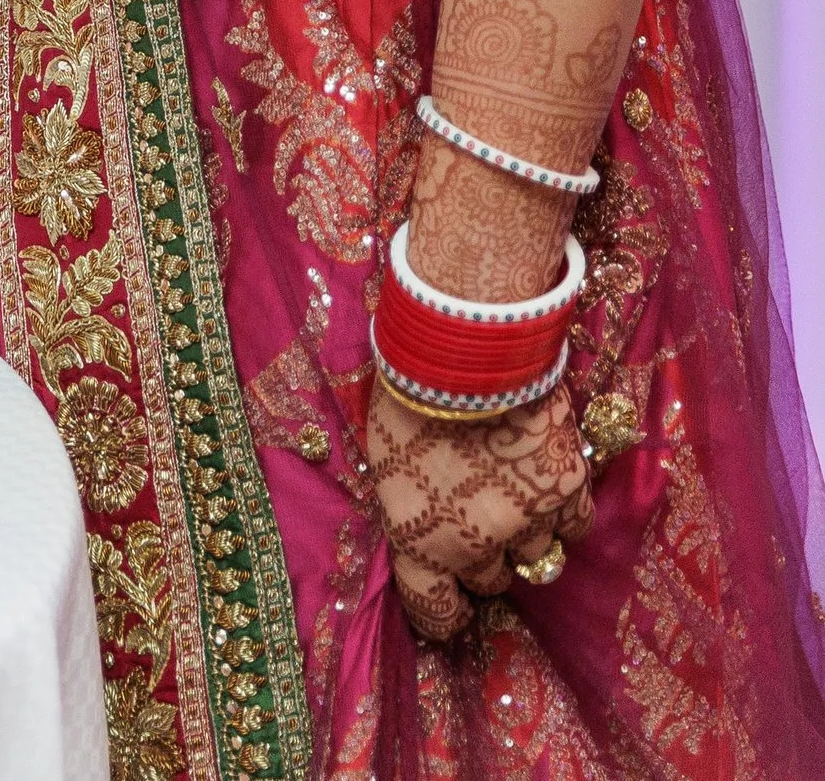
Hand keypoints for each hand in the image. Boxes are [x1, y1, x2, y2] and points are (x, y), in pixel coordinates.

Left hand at [366, 374, 594, 639]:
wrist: (465, 343)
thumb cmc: (409, 390)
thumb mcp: (386, 456)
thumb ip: (408, 502)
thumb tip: (422, 521)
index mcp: (420, 539)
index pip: (433, 608)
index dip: (441, 616)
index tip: (450, 614)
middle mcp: (476, 543)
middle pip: (487, 579)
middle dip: (481, 557)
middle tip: (477, 522)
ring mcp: (526, 519)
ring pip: (532, 555)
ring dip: (522, 533)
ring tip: (511, 492)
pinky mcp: (566, 488)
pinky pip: (572, 525)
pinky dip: (561, 514)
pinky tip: (547, 489)